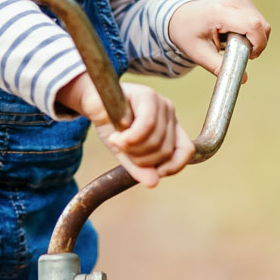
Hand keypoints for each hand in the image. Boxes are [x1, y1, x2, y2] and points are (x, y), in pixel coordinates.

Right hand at [56, 75, 193, 186]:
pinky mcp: (146, 95)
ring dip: (132, 148)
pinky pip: (145, 126)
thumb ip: (140, 168)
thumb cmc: (112, 126)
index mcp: (171, 128)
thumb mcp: (126, 152)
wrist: (93, 103)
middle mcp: (169, 114)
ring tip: (117, 141)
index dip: (174, 166)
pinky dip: (129, 138)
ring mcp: (160, 103)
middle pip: (165, 149)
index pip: (186, 150)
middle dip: (142, 159)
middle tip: (123, 151)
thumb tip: (153, 183)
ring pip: (155, 139)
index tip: (155, 172)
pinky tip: (116, 137)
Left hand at [166, 0, 270, 73]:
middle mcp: (234, 0)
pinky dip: (252, 32)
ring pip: (263, 24)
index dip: (258, 44)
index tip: (249, 56)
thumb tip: (244, 79)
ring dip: (254, 38)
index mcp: (220, 11)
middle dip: (256, 44)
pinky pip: (258, 20)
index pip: (253, 26)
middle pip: (262, 26)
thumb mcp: (199, 53)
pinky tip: (235, 34)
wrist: (180, 15)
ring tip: (233, 42)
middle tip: (238, 52)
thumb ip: (220, 66)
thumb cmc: (188, 33)